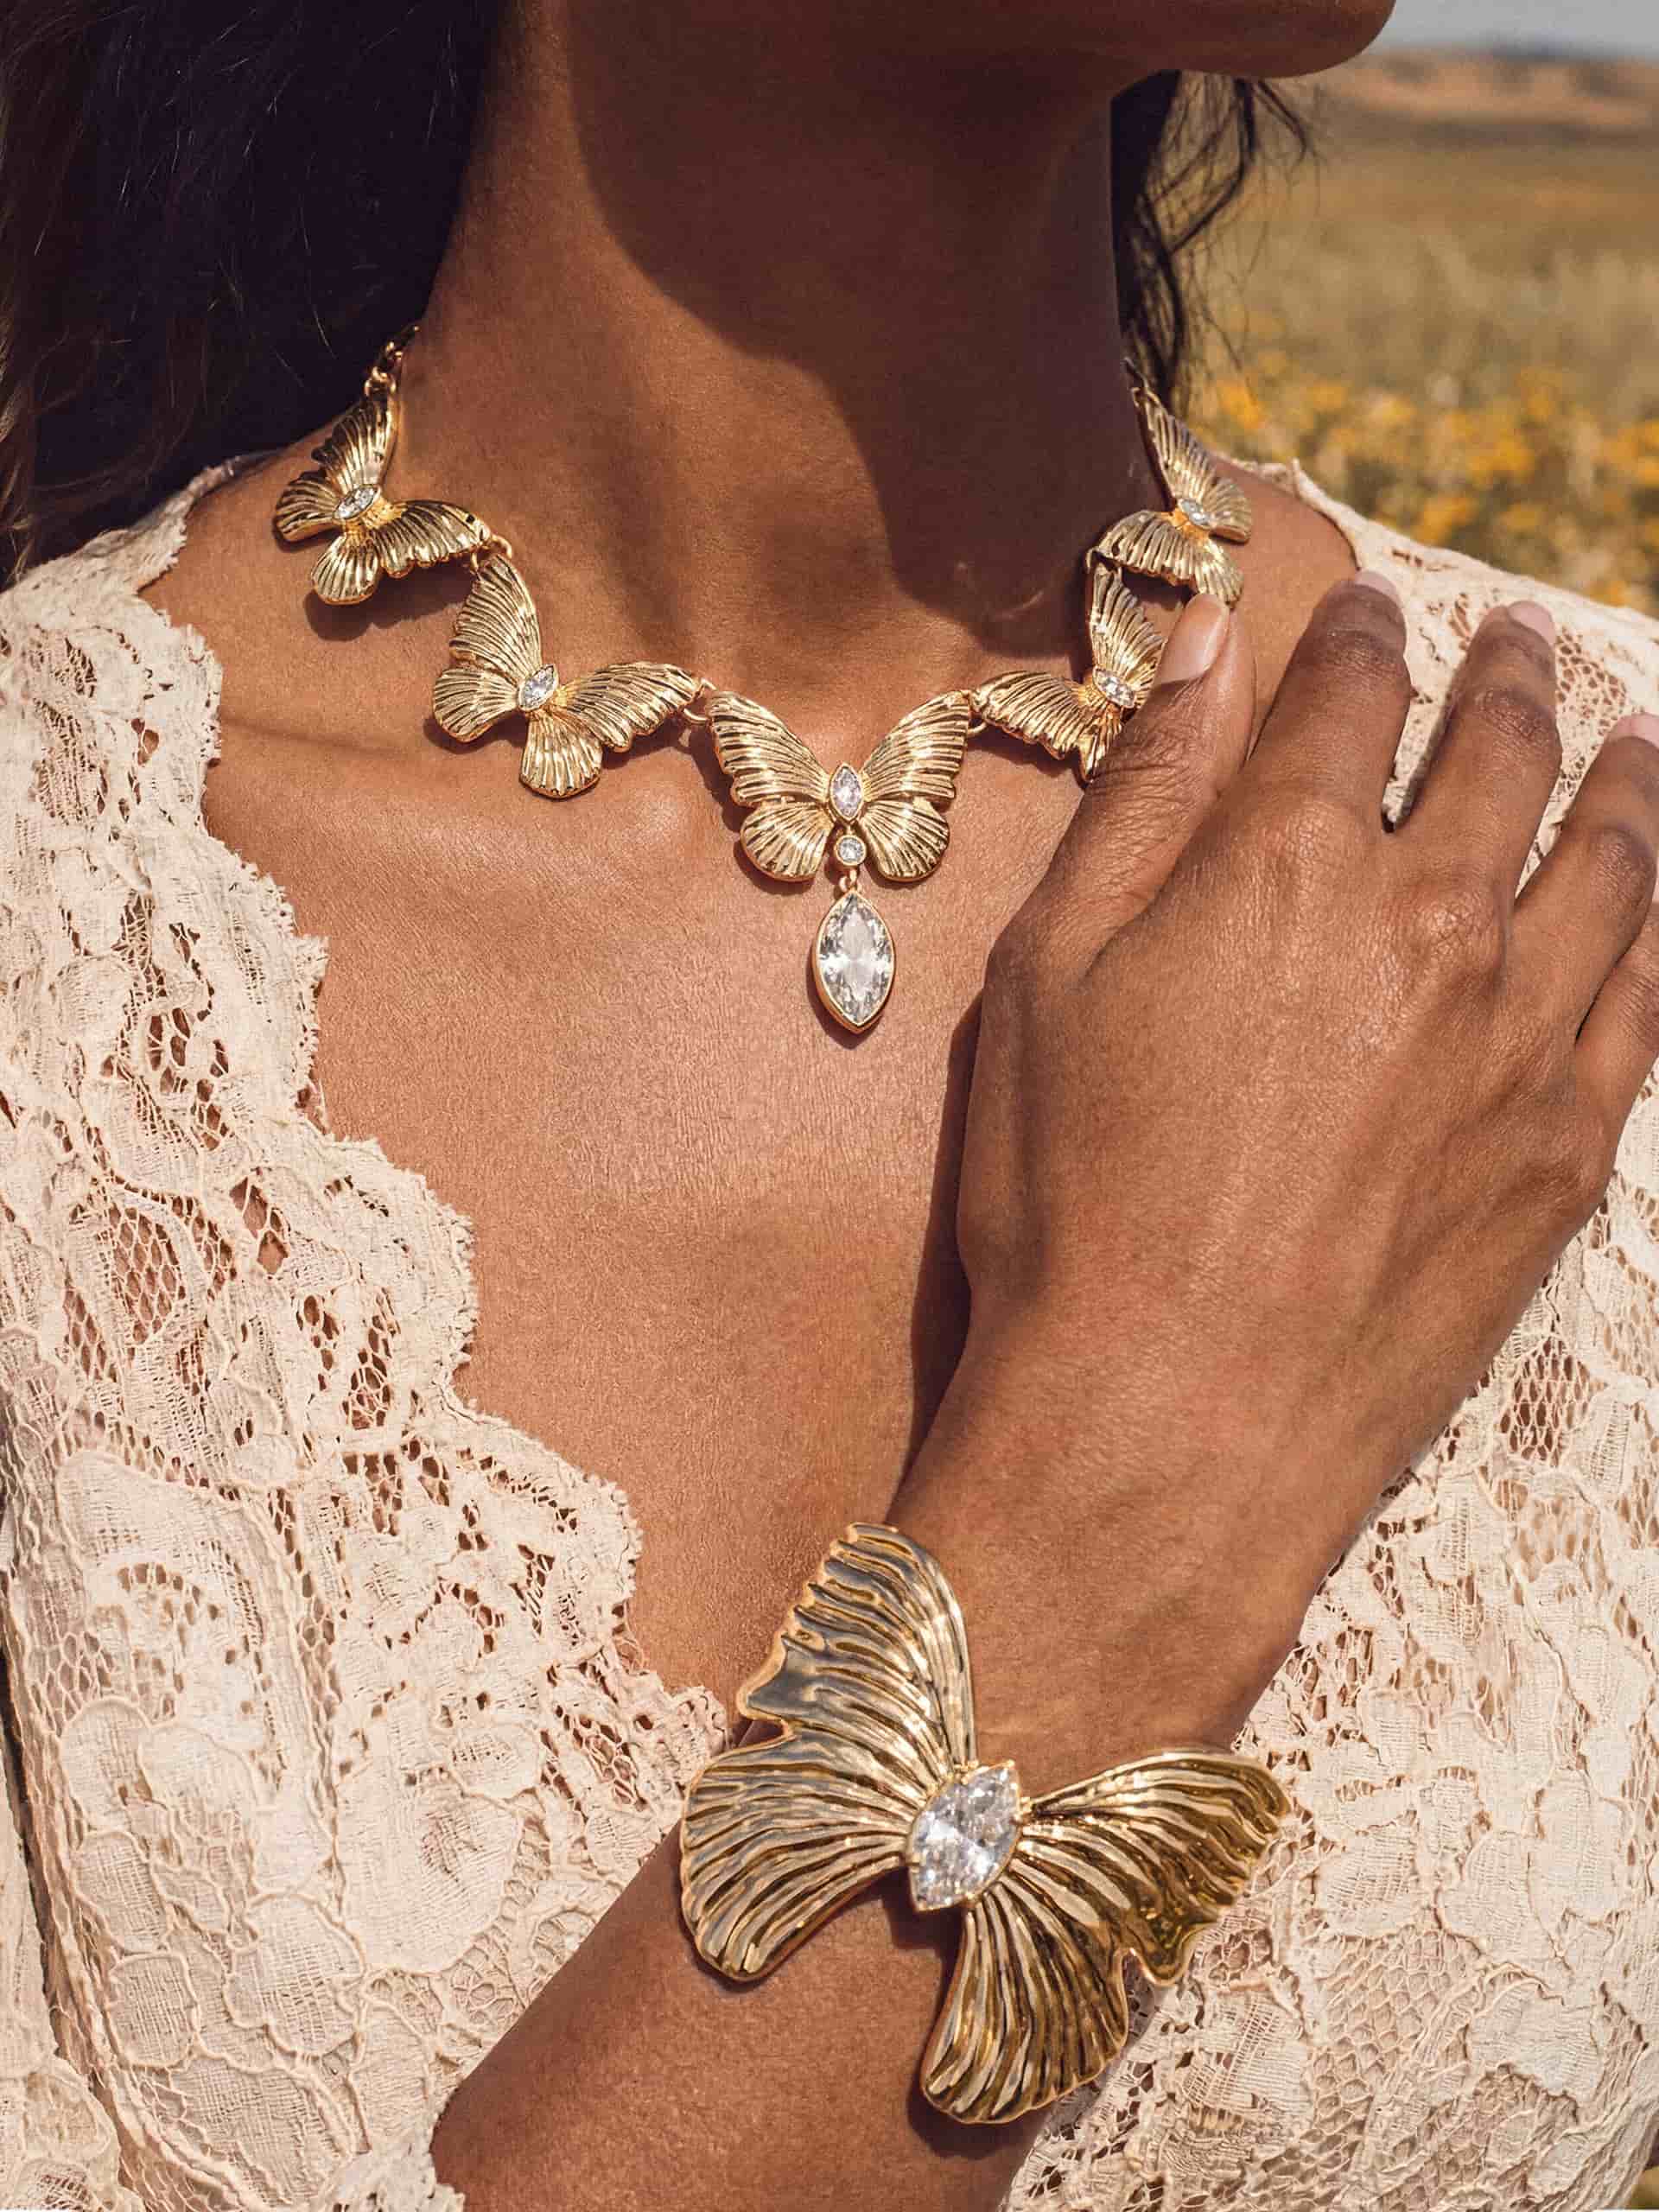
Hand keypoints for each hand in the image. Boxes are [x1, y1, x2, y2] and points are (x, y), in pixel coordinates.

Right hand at [897, 573, 1658, 1785]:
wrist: (1174, 1419)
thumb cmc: (1074, 1198)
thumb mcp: (1051, 975)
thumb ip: (1142, 794)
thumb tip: (1203, 641)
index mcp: (1291, 861)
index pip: (1353, 694)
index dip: (1363, 631)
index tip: (1371, 604)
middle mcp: (1434, 922)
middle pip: (1503, 756)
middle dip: (1508, 680)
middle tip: (1515, 644)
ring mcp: (1521, 1036)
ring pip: (1610, 860)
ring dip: (1621, 776)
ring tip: (1629, 736)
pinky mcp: (1565, 1146)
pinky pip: (1645, 996)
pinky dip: (1656, 923)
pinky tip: (1651, 901)